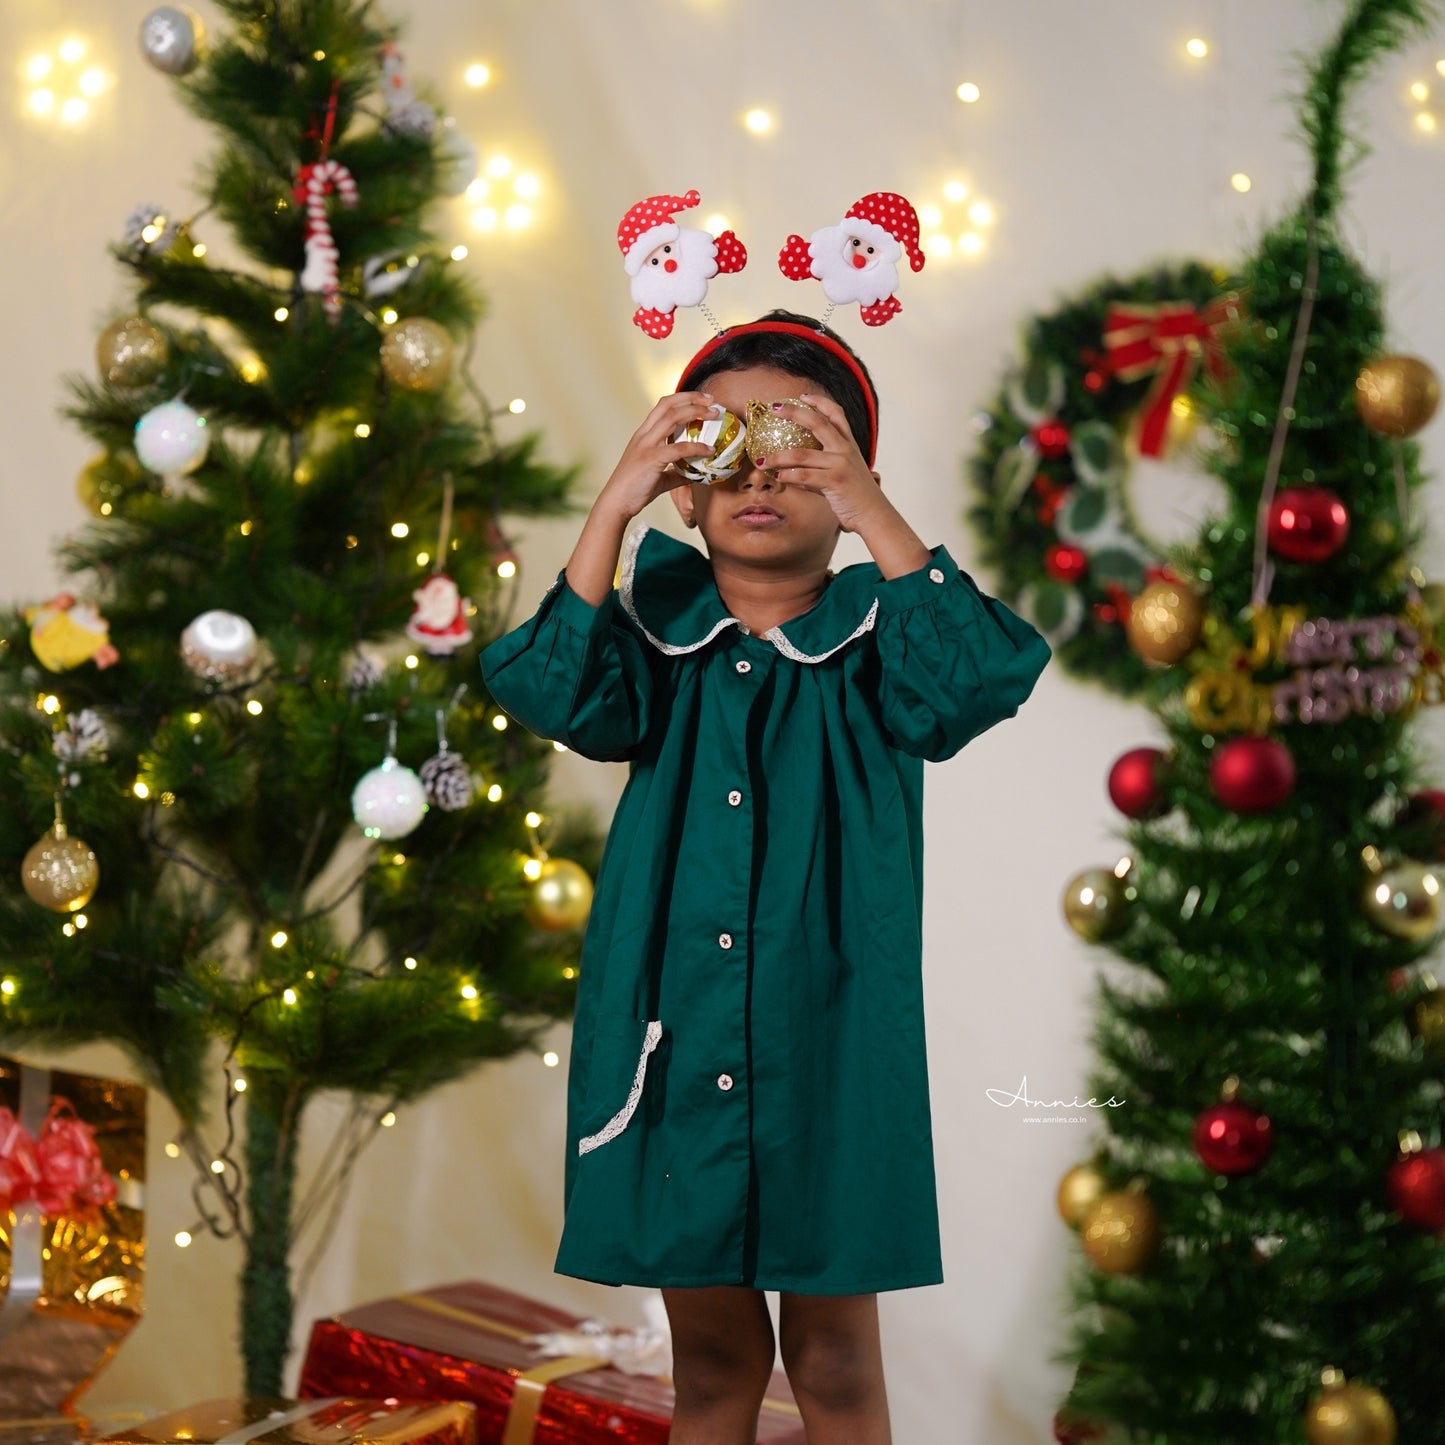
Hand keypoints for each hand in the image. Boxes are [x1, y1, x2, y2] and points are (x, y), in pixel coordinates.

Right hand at [596, 392, 722, 521]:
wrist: (616, 503)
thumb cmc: (635, 490)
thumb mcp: (659, 476)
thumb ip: (677, 472)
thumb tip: (696, 474)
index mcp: (644, 434)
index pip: (663, 406)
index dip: (684, 398)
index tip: (703, 400)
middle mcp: (644, 434)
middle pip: (668, 405)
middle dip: (692, 398)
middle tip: (712, 401)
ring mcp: (646, 445)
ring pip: (672, 418)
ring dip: (696, 412)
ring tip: (714, 415)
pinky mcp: (651, 459)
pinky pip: (678, 448)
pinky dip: (696, 447)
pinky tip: (709, 450)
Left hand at [750, 393, 887, 534]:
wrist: (874, 515)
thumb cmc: (856, 497)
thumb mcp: (844, 474)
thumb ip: (822, 467)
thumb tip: (793, 469)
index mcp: (849, 445)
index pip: (836, 414)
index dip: (820, 402)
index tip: (802, 395)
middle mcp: (846, 449)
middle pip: (817, 423)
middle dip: (794, 412)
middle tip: (775, 409)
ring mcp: (840, 464)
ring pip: (801, 454)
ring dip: (777, 456)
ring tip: (761, 461)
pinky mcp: (835, 481)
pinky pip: (804, 476)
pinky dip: (788, 475)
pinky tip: (777, 477)